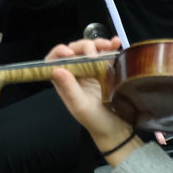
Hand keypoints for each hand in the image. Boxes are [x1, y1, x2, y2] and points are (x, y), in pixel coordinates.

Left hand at [45, 37, 134, 154]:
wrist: (117, 129)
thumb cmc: (96, 120)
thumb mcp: (80, 106)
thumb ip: (68, 88)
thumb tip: (56, 68)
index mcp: (64, 81)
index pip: (54, 60)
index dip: (59, 52)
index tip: (69, 52)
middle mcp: (76, 73)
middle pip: (74, 50)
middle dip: (84, 46)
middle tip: (95, 54)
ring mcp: (91, 70)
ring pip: (90, 49)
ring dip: (98, 44)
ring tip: (110, 46)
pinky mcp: (106, 70)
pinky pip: (106, 54)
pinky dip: (111, 46)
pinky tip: (117, 43)